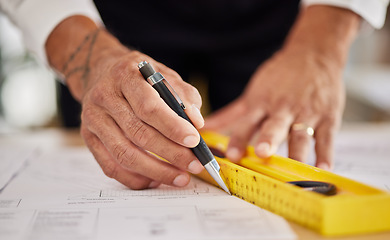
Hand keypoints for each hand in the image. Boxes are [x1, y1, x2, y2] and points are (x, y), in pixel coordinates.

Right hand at [46, 16, 204, 188]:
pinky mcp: (88, 138)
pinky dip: (136, 178)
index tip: (194, 141)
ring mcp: (93, 119)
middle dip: (171, 153)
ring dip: (156, 171)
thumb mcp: (163, 74)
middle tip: (195, 164)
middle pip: (138, 133)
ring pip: (124, 154)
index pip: (149, 107)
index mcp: (125, 76)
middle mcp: (104, 97)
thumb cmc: (138, 77)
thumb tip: (196, 123)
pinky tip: (156, 180)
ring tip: (181, 177)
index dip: (173, 127)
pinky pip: (111, 167)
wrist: (101, 72)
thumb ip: (183, 95)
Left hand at [205, 47, 343, 168]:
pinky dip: (326, 154)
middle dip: (268, 139)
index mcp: (262, 103)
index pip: (247, 123)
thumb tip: (205, 128)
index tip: (232, 155)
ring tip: (294, 167)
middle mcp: (283, 108)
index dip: (239, 139)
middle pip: (274, 126)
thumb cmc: (280, 76)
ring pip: (301, 134)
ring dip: (297, 150)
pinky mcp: (328, 117)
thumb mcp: (253, 93)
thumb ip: (230, 114)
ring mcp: (307, 113)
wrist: (313, 54)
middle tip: (262, 153)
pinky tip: (323, 169)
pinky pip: (327, 138)